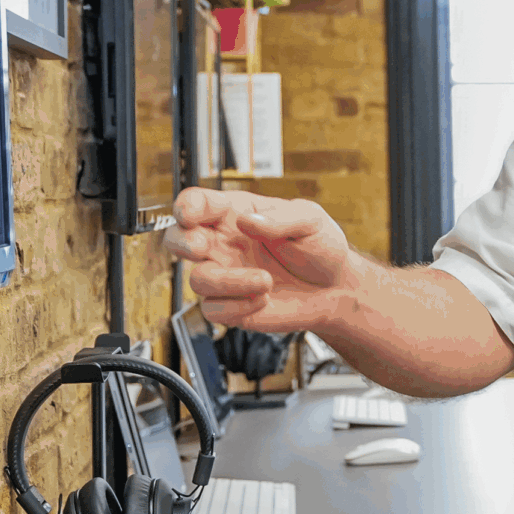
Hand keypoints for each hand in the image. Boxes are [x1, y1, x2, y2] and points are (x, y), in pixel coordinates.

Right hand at [165, 186, 357, 334]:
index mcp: (236, 214)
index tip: (190, 213)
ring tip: (266, 281)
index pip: (198, 203)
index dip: (187, 206)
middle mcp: (224, 244)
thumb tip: (248, 220)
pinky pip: (214, 310)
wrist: (336, 288)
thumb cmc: (320, 248)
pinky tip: (264, 299)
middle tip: (202, 248)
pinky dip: (238, 306)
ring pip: (197, 280)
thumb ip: (280, 218)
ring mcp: (226, 275)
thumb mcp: (309, 221)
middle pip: (177, 240)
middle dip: (182, 243)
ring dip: (229, 282)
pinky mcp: (232, 305)